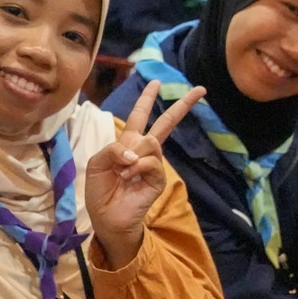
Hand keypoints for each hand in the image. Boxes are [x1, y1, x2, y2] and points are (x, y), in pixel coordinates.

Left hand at [84, 79, 202, 269]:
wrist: (106, 217)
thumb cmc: (100, 190)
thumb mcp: (97, 162)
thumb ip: (113, 148)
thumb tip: (136, 150)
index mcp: (129, 143)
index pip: (140, 116)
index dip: (147, 99)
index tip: (155, 82)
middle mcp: (144, 151)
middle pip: (166, 123)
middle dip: (182, 106)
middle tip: (200, 89)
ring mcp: (153, 165)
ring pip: (151, 142)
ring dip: (132, 155)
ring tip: (123, 172)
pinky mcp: (158, 179)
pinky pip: (151, 162)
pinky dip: (137, 167)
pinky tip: (129, 177)